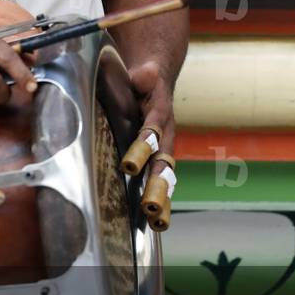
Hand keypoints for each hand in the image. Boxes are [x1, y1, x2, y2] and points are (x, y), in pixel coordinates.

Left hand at [121, 60, 175, 230]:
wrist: (157, 76)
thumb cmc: (144, 77)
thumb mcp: (144, 71)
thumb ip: (145, 75)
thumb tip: (145, 73)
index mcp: (159, 111)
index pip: (150, 130)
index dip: (141, 147)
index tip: (128, 166)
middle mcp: (165, 132)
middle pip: (162, 160)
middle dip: (157, 184)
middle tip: (150, 208)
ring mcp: (163, 146)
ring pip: (165, 174)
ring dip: (162, 197)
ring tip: (158, 223)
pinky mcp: (159, 154)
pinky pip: (161, 177)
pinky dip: (161, 198)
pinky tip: (157, 221)